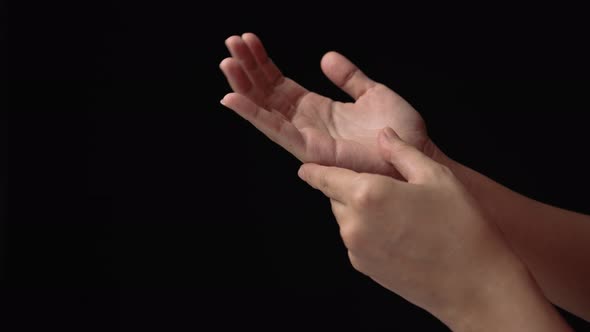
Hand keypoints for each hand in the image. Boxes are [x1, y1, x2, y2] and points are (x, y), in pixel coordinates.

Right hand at [220, 33, 430, 175]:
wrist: (412, 153)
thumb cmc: (397, 130)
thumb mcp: (371, 92)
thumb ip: (348, 76)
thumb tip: (327, 57)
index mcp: (317, 108)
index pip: (279, 83)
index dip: (262, 62)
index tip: (247, 40)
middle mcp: (306, 122)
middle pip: (266, 93)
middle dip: (247, 68)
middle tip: (231, 44)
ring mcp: (305, 136)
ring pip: (264, 109)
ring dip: (243, 87)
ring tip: (227, 63)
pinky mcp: (308, 149)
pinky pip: (275, 130)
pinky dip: (252, 114)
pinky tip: (233, 98)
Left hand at [297, 127, 528, 326]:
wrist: (473, 284)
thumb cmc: (460, 227)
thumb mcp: (436, 177)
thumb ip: (402, 152)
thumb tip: (383, 136)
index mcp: (367, 194)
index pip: (323, 177)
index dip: (314, 171)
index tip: (306, 168)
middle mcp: (353, 223)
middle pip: (336, 197)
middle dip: (351, 188)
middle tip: (384, 188)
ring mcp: (356, 249)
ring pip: (346, 219)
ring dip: (360, 211)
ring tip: (399, 214)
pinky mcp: (363, 268)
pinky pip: (356, 241)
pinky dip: (368, 233)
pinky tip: (399, 234)